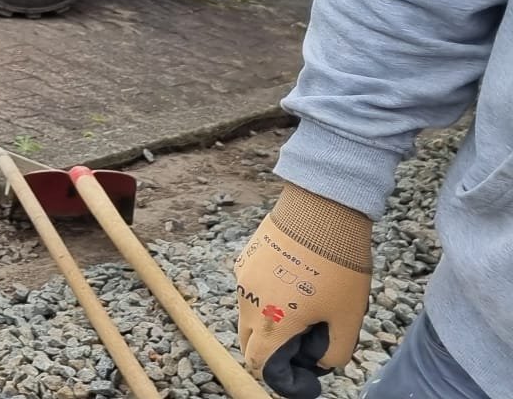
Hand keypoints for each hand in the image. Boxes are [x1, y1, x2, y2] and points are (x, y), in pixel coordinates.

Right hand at [233, 184, 373, 396]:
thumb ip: (335, 352)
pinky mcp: (246, 257)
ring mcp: (243, 276)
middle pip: (249, 342)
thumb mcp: (348, 318)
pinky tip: (296, 285)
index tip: (308, 377)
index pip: (260, 366)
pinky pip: (251, 289)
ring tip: (305, 310)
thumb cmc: (338, 267)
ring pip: (249, 314)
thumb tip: (320, 360)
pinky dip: (267, 298)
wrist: (322, 210)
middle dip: (274, 353)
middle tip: (306, 344)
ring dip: (270, 323)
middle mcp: (248, 301)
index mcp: (272, 322)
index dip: (284, 380)